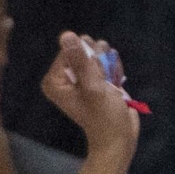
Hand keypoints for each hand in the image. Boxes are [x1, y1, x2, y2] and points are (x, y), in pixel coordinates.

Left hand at [40, 33, 139, 155]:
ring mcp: (80, 77)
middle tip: (104, 82)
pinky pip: (105, 62)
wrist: (119, 139)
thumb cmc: (104, 117)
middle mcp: (65, 76)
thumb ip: (80, 61)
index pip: (71, 50)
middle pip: (83, 49)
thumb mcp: (92, 88)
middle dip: (99, 62)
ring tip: (111, 85)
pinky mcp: (95, 79)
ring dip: (108, 66)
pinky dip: (113, 70)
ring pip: (96, 54)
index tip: (97, 78)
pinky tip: (116, 85)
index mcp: (55, 79)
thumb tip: (66, 34)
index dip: (88, 59)